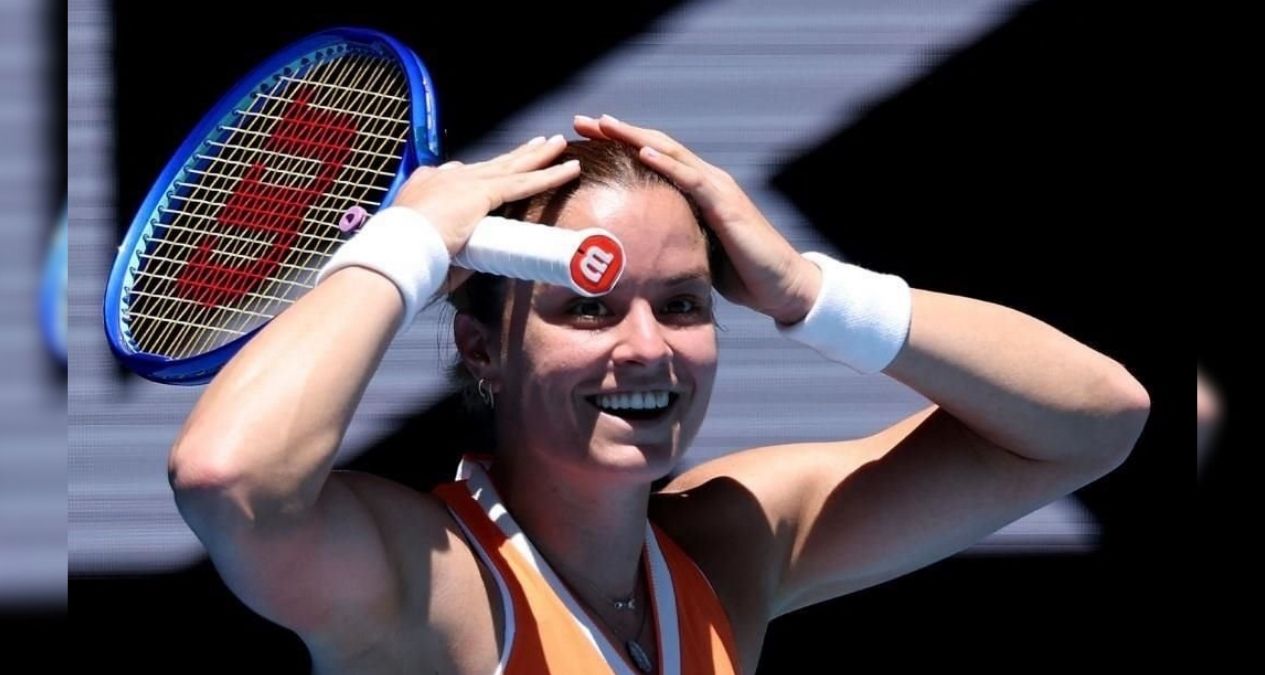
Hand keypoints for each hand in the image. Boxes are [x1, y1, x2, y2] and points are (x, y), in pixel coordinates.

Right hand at [391, 134, 579, 293]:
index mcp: (428, 186)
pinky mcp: (482, 192)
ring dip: (539, 156)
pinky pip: (525, 182)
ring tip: (560, 145)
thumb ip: (447, 252)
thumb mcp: (423, 247)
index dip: (484, 173)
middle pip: (492, 164)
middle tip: (538, 144)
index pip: (463, 176)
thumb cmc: (403, 256)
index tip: (496, 170)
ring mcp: (465, 182)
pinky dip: (550, 175)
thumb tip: (458, 267)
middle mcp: (446, 177)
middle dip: (517, 155)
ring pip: (513, 166)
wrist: (396, 249)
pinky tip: (569, 169)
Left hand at [573, 114, 820, 323]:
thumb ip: (672, 238)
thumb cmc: (741, 274)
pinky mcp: (727, 204)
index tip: (586, 136)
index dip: (619, 144)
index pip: (653, 157)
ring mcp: (718, 188)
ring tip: (604, 125)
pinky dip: (667, 163)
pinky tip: (643, 151)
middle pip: (657, 145)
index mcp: (697, 190)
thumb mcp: (695, 250)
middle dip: (618, 131)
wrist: (782, 287)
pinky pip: (693, 178)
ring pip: (671, 152)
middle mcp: (707, 180)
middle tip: (581, 121)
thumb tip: (634, 247)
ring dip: (635, 137)